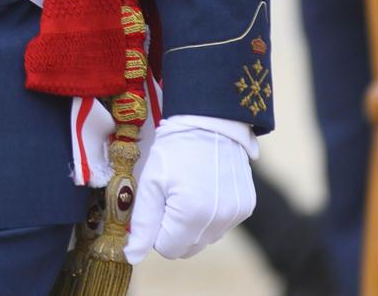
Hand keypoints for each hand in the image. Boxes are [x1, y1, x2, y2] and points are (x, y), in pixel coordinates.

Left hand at [126, 115, 257, 262]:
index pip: (167, 249)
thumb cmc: (174, 149)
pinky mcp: (246, 207)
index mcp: (191, 215)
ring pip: (205, 239)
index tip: (158, 203)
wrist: (210, 120)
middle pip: (188, 248)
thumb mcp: (151, 183)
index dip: (157, 230)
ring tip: (189, 188)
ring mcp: (236, 215)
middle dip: (174, 229)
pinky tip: (206, 187)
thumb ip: (142, 223)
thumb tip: (131, 257)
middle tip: (172, 195)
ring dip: (193, 223)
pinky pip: (222, 225)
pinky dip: (211, 214)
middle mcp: (218, 220)